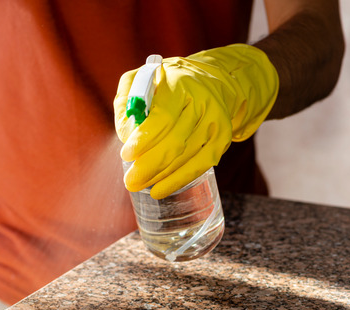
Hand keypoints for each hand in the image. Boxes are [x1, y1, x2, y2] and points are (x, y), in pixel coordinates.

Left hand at [114, 43, 278, 198]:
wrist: (209, 81)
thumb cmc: (166, 83)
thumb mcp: (140, 80)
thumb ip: (127, 102)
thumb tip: (126, 134)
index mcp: (179, 85)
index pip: (163, 117)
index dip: (144, 140)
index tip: (126, 154)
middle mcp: (202, 102)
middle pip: (176, 142)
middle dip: (150, 165)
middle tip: (131, 180)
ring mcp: (215, 121)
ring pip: (187, 156)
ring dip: (161, 175)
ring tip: (139, 184)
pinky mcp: (223, 137)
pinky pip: (201, 164)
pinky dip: (179, 179)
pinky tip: (160, 189)